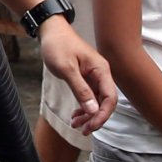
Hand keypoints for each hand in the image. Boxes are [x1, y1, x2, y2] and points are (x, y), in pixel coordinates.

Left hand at [40, 16, 114, 132]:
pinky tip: (75, 116)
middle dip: (95, 118)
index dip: (102, 115)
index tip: (90, 126)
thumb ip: (80, 89)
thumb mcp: (67, 69)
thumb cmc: (58, 46)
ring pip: (97, 102)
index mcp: (101, 70)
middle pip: (105, 102)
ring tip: (75, 125)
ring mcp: (94, 77)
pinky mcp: (86, 79)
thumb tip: (92, 110)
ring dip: (88, 115)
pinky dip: (83, 108)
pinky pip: (89, 97)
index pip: (110, 98)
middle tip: (82, 130)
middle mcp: (101, 74)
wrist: (51, 32)